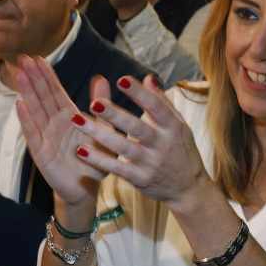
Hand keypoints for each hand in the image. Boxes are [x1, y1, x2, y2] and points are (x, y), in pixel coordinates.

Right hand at [13, 56, 109, 209]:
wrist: (87, 189)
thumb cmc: (94, 160)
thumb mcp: (104, 129)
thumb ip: (101, 105)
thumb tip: (102, 78)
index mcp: (68, 117)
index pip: (55, 92)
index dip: (46, 75)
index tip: (38, 57)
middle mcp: (54, 125)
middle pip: (42, 97)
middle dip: (33, 77)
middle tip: (23, 58)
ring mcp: (46, 138)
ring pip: (35, 111)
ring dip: (27, 92)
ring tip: (19, 74)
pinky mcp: (42, 154)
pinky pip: (34, 135)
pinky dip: (27, 120)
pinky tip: (20, 105)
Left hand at [66, 71, 209, 209]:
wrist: (188, 188)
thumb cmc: (181, 150)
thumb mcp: (178, 125)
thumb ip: (162, 102)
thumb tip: (148, 78)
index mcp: (173, 127)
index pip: (156, 107)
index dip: (139, 93)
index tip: (122, 80)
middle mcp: (162, 144)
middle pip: (137, 127)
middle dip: (115, 115)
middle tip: (94, 102)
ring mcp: (151, 163)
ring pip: (122, 147)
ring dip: (99, 134)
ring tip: (78, 120)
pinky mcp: (140, 178)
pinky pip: (116, 168)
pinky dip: (99, 159)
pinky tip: (81, 150)